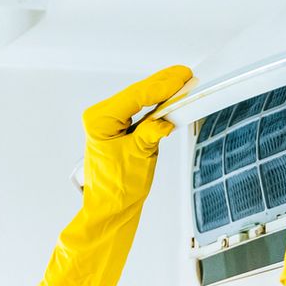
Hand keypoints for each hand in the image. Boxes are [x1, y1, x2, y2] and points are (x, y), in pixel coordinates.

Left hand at [37, 64, 193, 285]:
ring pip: (140, 99)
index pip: (135, 96)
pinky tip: (171, 98)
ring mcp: (109, 121)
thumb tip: (168, 117)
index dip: (161, 85)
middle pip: (137, 93)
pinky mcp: (118, 128)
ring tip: (183, 83)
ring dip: (162, 93)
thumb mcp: (140, 157)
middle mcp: (101, 117)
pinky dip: (157, 105)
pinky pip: (140, 110)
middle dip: (163, 85)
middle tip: (186, 74)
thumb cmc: (118, 190)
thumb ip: (152, 132)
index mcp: (99, 120)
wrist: (111, 210)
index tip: (181, 76)